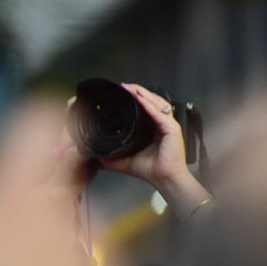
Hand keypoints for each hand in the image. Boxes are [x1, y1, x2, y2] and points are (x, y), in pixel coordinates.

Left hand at [96, 84, 210, 214]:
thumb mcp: (124, 159)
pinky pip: (159, 113)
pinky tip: (140, 98)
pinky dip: (149, 105)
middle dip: (137, 91)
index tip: (121, 92)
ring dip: (143, 93)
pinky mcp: (172, 129)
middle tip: (123, 86)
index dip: (135, 98)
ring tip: (130, 88)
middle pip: (151, 100)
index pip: (146, 106)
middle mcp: (162, 123)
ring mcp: (168, 125)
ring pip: (156, 102)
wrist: (163, 179)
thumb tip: (94, 151)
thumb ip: (111, 153)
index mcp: (153, 127)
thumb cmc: (149, 169)